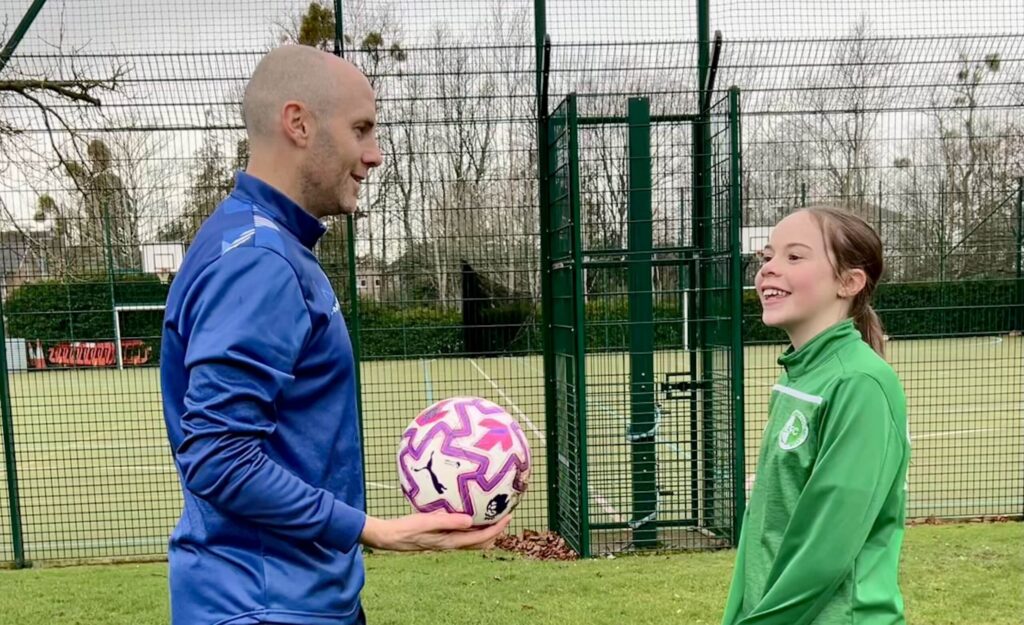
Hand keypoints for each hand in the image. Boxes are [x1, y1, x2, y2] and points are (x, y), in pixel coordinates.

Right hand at [360, 512, 510, 551]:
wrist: (391, 536)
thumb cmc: (407, 528)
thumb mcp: (426, 522)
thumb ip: (448, 520)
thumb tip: (471, 520)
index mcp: (451, 541)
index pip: (481, 538)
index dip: (498, 528)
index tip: (509, 516)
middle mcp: (452, 543)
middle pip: (482, 542)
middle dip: (496, 531)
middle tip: (506, 515)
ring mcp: (446, 541)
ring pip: (473, 540)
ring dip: (485, 530)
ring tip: (492, 515)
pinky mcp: (440, 536)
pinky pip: (462, 534)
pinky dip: (472, 527)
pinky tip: (468, 514)